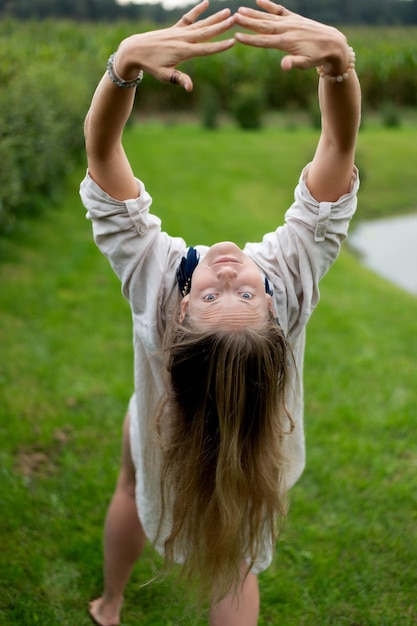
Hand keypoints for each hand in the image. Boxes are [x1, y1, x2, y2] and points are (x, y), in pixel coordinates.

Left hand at [115, 0, 234, 91]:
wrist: (134, 50)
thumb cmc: (150, 65)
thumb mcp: (164, 75)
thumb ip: (179, 79)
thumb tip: (190, 88)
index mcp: (183, 52)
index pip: (206, 49)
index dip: (220, 46)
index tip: (233, 41)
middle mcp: (183, 39)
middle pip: (206, 32)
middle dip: (222, 26)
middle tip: (236, 19)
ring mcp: (179, 32)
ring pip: (200, 24)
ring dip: (215, 18)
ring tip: (228, 11)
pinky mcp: (174, 28)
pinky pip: (188, 18)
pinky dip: (197, 10)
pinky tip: (206, 3)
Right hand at [235, 0, 348, 75]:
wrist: (332, 42)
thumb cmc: (317, 57)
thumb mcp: (305, 64)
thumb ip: (293, 63)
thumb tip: (284, 66)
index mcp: (286, 42)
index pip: (264, 41)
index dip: (250, 39)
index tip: (237, 36)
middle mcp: (286, 29)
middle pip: (263, 26)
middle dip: (248, 22)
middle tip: (234, 18)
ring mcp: (290, 22)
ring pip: (268, 18)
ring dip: (254, 14)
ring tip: (240, 10)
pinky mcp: (294, 18)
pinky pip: (279, 10)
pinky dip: (269, 5)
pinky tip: (259, 1)